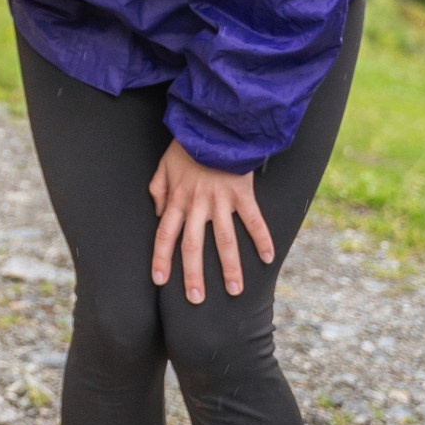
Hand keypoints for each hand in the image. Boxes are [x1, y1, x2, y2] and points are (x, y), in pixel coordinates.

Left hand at [148, 138, 274, 302]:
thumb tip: (158, 213)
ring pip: (224, 239)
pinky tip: (267, 258)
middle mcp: (197, 204)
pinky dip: (262, 238)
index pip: (164, 234)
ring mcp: (220, 200)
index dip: (161, 258)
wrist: (213, 125)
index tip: (159, 280)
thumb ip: (157, 190)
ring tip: (235, 290)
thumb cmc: (187, 145)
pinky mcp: (242, 194)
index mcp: (176, 199)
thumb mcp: (163, 165)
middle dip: (193, 274)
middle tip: (196, 299)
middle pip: (192, 245)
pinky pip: (253, 220)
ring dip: (229, 267)